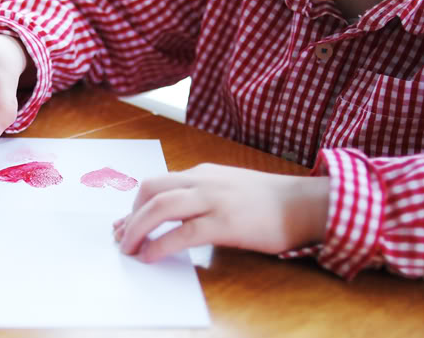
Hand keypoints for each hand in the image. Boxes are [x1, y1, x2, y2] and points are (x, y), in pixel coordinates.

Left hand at [113, 164, 329, 261]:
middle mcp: (202, 181)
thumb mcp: (227, 187)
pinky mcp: (225, 223)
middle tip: (122, 238)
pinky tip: (151, 256)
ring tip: (128, 249)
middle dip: (130, 216)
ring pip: (160, 208)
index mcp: (201, 172)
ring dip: (137, 229)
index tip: (124, 224)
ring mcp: (213, 200)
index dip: (135, 206)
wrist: (305, 204)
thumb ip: (199, 195)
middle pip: (150, 190)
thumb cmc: (267, 200)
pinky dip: (160, 245)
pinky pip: (183, 233)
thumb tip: (171, 215)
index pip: (156, 183)